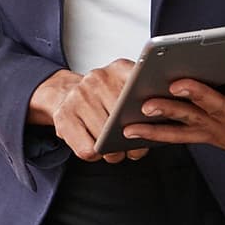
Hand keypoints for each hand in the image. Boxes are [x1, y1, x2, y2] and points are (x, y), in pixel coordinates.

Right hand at [29, 61, 146, 162]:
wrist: (62, 92)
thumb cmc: (102, 98)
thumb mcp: (125, 88)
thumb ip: (146, 98)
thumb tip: (161, 122)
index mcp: (120, 69)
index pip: (143, 91)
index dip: (151, 110)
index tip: (154, 123)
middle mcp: (98, 78)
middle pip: (124, 120)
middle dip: (132, 141)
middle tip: (134, 149)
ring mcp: (79, 96)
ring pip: (105, 138)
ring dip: (114, 153)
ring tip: (115, 151)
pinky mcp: (63, 116)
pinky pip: (88, 150)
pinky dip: (95, 155)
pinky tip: (96, 148)